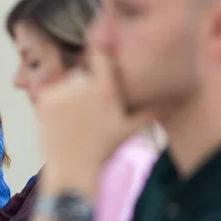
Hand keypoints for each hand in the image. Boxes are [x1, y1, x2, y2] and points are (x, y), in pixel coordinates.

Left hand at [37, 50, 152, 194]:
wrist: (73, 168)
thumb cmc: (103, 150)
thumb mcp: (131, 129)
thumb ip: (153, 111)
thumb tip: (175, 100)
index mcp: (105, 88)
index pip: (101, 53)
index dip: (99, 51)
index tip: (98, 53)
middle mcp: (84, 84)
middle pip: (83, 74)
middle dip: (85, 86)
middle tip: (87, 111)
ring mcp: (62, 91)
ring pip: (66, 84)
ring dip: (68, 95)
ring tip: (74, 120)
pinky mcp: (45, 99)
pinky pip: (49, 92)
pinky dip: (53, 103)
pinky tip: (61, 121)